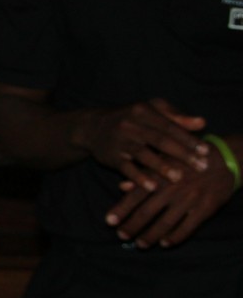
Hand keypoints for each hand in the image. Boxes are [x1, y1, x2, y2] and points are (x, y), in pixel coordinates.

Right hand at [74, 98, 206, 188]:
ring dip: (161, 166)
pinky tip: (153, 186)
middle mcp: (130, 124)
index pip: (169, 126)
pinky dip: (139, 177)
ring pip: (143, 154)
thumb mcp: (150, 110)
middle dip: (181, 154)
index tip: (206, 151)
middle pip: (159, 140)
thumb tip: (202, 123)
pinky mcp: (110, 156)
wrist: (92, 127)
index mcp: (142, 111)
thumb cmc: (130, 118)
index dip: (188, 139)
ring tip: (178, 178)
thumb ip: (175, 117)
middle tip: (200, 166)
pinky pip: (126, 168)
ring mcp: (119, 140)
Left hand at [105, 134, 237, 246]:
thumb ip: (142, 174)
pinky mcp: (205, 209)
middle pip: (146, 213)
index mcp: (159, 176)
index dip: (121, 210)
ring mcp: (189, 200)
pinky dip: (175, 238)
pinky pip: (188, 228)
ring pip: (165, 224)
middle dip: (132, 227)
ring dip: (151, 236)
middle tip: (121, 236)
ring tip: (140, 244)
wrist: (224, 159)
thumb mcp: (163, 160)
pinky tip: (165, 244)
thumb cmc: (187, 159)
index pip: (134, 196)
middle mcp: (171, 189)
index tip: (109, 222)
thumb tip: (121, 186)